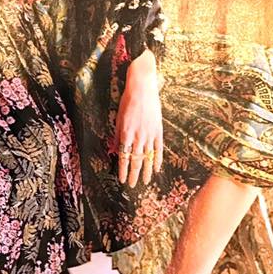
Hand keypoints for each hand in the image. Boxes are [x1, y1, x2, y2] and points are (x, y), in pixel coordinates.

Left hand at [114, 49, 163, 186]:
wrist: (142, 88)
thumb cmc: (127, 102)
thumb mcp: (118, 118)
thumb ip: (117, 135)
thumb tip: (113, 150)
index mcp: (126, 133)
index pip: (124, 157)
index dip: (123, 170)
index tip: (122, 180)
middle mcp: (138, 136)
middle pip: (136, 160)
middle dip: (134, 174)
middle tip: (133, 185)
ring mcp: (150, 134)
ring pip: (148, 157)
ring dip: (147, 171)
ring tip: (146, 182)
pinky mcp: (159, 130)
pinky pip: (159, 148)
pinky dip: (158, 159)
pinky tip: (157, 168)